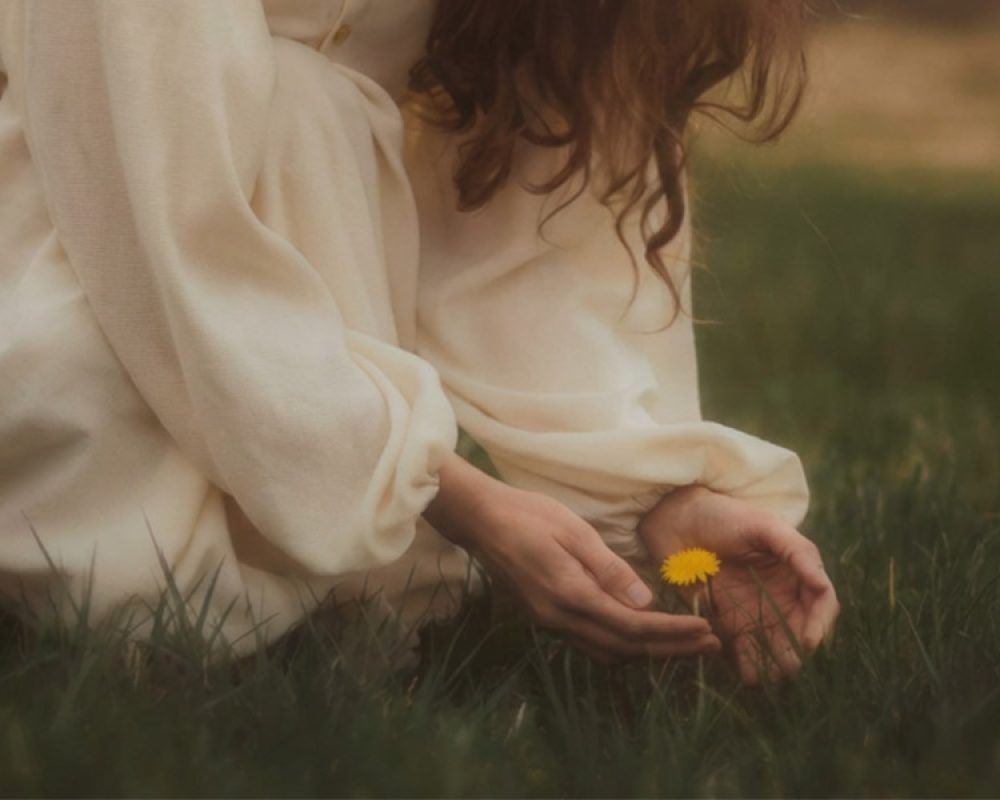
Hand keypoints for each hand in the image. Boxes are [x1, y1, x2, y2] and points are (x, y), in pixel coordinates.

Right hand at [424, 454, 720, 661]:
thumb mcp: (575, 532)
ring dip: (646, 652)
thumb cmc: (528, 515)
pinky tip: (638, 633)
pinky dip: (621, 644)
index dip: (671, 633)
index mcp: (571, 595)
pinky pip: (590, 642)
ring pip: (607, 652)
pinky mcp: (544, 617)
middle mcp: (560, 619)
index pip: (632, 626)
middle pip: (624, 648)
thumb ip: (610, 569)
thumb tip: (645, 602)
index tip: (705, 631)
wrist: (480, 520)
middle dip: (669, 649)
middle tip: (708, 645)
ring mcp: (550, 622)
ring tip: (682, 644)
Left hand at [637, 485, 838, 684]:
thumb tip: (823, 584)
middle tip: (790, 668)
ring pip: (777, 648)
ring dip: (777, 666)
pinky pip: (746, 652)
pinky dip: (750, 667)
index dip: (821, 625)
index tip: (810, 642)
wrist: (676, 521)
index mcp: (795, 572)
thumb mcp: (763, 525)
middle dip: (800, 653)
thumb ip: (796, 550)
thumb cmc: (723, 515)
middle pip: (802, 633)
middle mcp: (781, 596)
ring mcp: (756, 613)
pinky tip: (748, 677)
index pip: (822, 604)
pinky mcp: (729, 625)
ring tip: (770, 678)